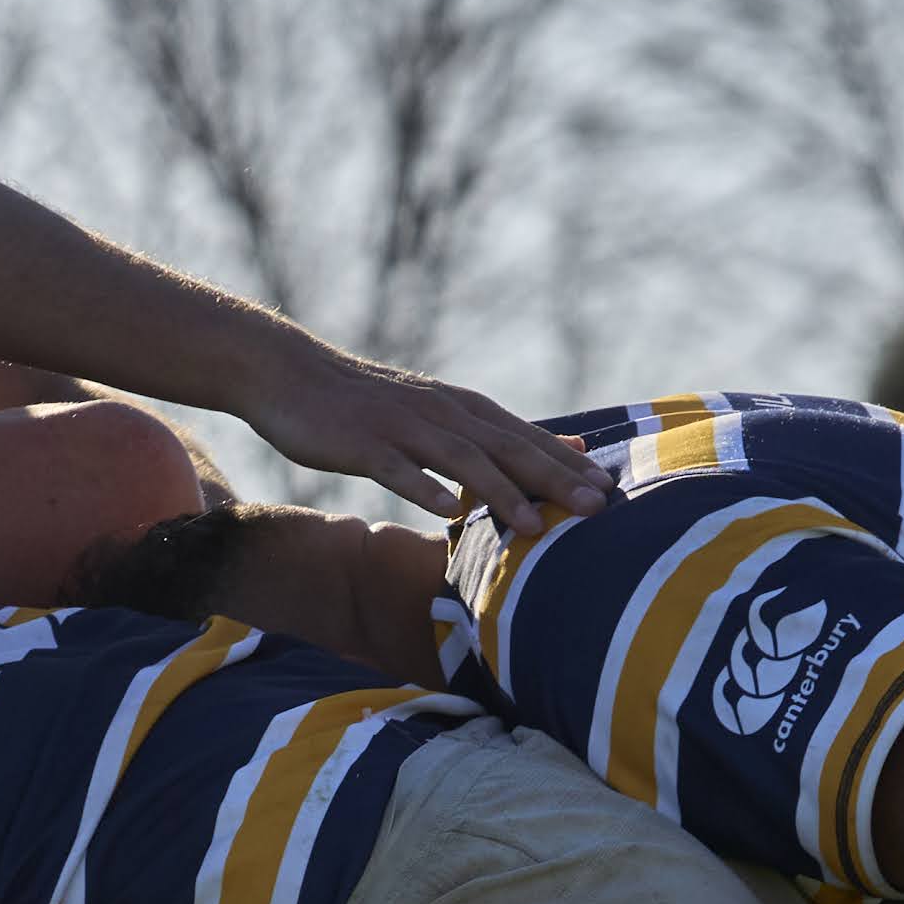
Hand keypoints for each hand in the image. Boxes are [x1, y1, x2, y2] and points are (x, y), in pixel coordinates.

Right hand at [227, 342, 604, 541]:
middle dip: (554, 479)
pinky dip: (424, 488)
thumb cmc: (367, 405)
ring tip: (534, 527)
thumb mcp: (438, 413)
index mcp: (461, 409)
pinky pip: (398, 470)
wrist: (292, 376)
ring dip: (500, 493)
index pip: (525, 437)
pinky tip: (446, 514)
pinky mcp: (364, 444)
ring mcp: (402, 428)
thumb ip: (496, 433)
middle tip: (597, 509)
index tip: (611, 490)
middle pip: (507, 448)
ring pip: (461, 460)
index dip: (568, 465)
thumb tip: (565, 444)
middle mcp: (441, 413)